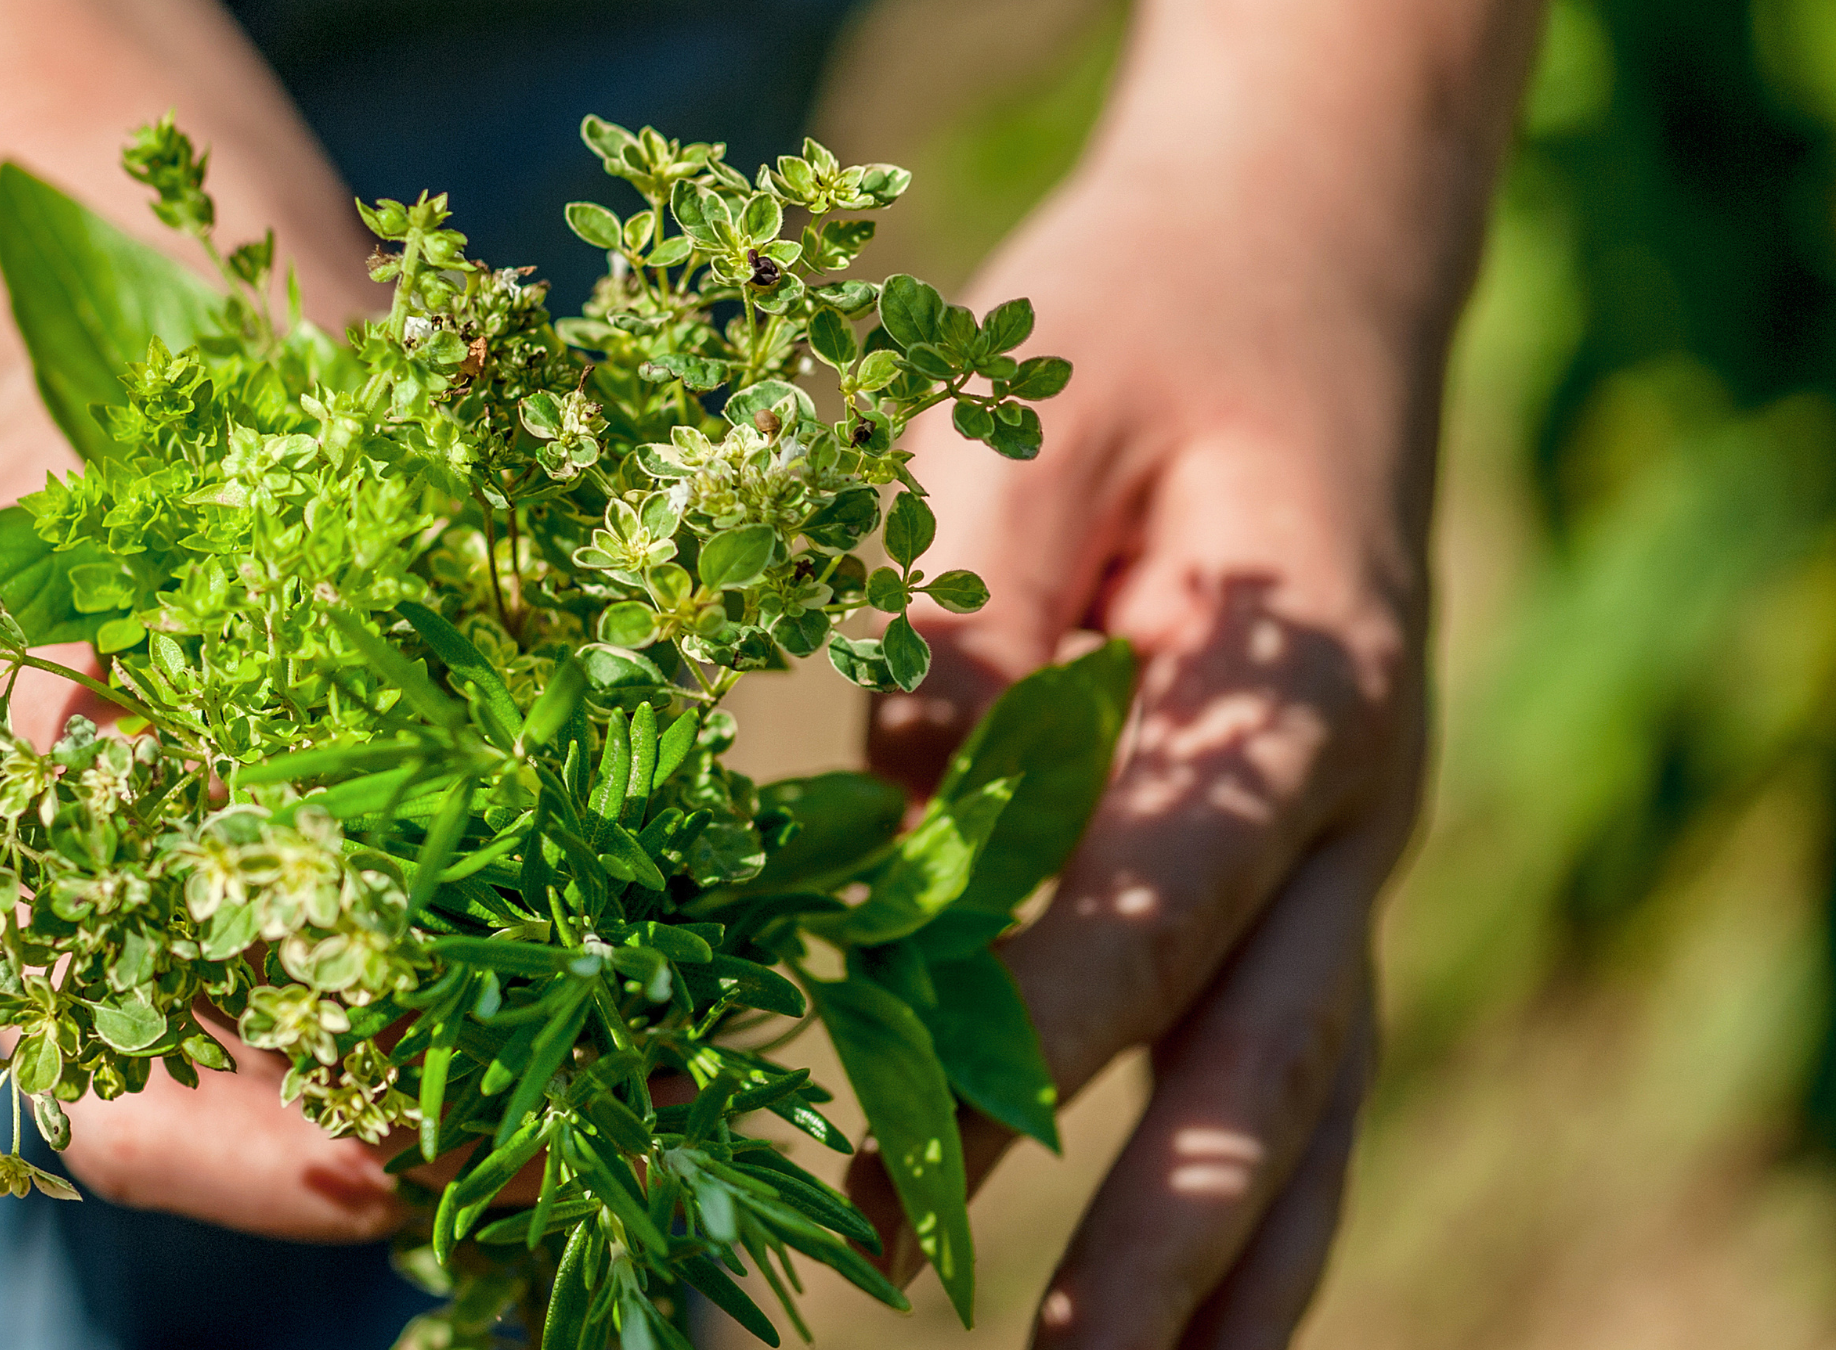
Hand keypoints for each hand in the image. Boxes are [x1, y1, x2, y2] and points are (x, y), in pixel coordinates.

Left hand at [843, 155, 1436, 1345]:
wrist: (1300, 274)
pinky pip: (1293, 1064)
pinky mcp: (1304, 876)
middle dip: (1159, 1225)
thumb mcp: (1043, 405)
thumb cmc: (1148, 327)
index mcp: (1297, 689)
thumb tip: (902, 799)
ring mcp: (1347, 855)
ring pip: (1309, 1095)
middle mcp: (1355, 803)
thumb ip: (978, 604)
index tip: (905, 1159)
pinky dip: (1250, 1200)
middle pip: (1263, 1049)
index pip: (1149, 904)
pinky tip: (1188, 1318)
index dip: (1023, 1040)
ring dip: (1227, 1262)